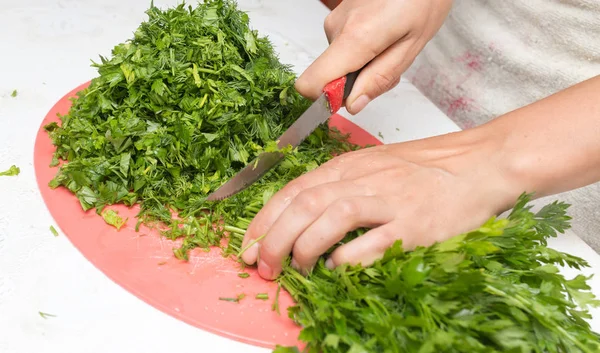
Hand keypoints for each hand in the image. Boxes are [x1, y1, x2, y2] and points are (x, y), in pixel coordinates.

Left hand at [241, 128, 519, 279]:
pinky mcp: (414, 225)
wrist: (480, 164)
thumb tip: (303, 220)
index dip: (265, 220)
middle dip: (274, 239)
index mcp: (350, 166)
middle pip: (304, 204)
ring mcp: (389, 201)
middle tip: (263, 266)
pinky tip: (336, 268)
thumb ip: (340, 187)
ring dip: (303, 247)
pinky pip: (372, 241)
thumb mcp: (374, 167)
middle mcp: (364, 179)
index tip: (248, 245)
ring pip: (330, 217)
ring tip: (294, 270)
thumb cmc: (428, 169)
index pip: (294, 190)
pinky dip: (347, 258)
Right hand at [295, 0, 451, 113]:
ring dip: (364, 64)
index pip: (311, 84)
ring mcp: (335, 19)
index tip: (350, 100)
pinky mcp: (339, 15)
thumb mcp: (412, 46)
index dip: (325, 100)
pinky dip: (363, 50)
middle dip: (358, 82)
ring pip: (339, 62)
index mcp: (354, 38)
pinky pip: (343, 46)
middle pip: (330, 77)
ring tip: (392, 44)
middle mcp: (337, 28)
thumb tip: (351, 105)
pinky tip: (385, 35)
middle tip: (390, 64)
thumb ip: (379, 78)